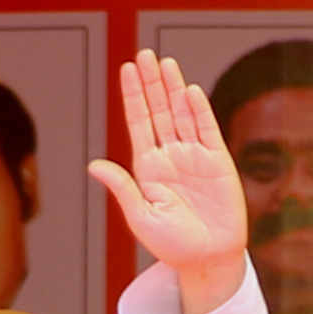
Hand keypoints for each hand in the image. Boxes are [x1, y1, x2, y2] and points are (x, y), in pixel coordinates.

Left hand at [86, 48, 247, 307]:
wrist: (207, 259)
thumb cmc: (171, 244)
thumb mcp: (141, 217)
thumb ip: (122, 188)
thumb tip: (94, 164)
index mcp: (148, 167)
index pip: (139, 123)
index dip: (133, 96)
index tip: (126, 69)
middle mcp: (170, 156)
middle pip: (159, 111)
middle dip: (151, 83)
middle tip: (144, 54)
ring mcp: (194, 156)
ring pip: (182, 114)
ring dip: (174, 89)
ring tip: (165, 63)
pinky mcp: (218, 162)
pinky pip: (207, 130)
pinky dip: (198, 111)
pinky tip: (189, 91)